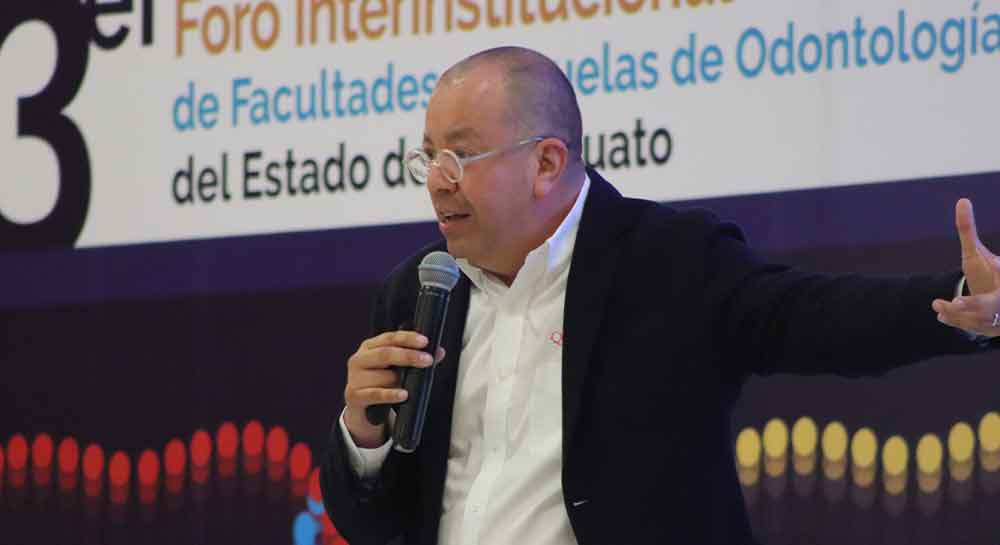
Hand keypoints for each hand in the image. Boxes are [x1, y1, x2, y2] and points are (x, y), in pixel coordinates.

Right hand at [343, 331, 444, 447]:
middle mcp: (359, 359)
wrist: (362, 409)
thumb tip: (438, 352)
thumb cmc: (380, 383)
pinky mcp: (354, 396)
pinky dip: (391, 395)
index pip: (389, 338)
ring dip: (401, 380)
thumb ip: (415, 359)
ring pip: (384, 376)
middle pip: (385, 354)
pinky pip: (376, 394)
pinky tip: (403, 394)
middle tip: (427, 360)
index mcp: (369, 347)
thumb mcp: (395, 369)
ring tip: (412, 385)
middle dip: (409, 356)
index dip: (408, 338)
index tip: (424, 341)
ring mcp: (355, 378)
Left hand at [932, 199, 999, 337]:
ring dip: (958, 315)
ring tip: (938, 304)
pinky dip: (954, 321)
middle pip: (993, 305)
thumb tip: (961, 200)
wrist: (995, 303)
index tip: (998, 264)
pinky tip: (939, 313)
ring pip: (978, 320)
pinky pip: (968, 327)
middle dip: (976, 304)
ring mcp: (993, 317)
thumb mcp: (977, 252)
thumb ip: (967, 230)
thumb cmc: (986, 273)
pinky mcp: (981, 327)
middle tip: (958, 302)